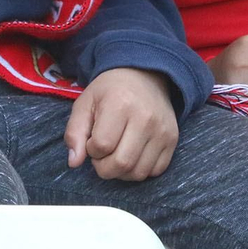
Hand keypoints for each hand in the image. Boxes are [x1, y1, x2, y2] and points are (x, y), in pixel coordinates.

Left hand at [64, 68, 178, 180]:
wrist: (144, 75)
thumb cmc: (110, 91)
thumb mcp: (85, 103)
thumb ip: (74, 133)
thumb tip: (74, 163)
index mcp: (120, 104)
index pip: (101, 145)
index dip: (91, 149)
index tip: (92, 140)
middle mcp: (145, 118)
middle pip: (121, 164)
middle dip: (104, 167)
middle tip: (102, 154)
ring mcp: (162, 130)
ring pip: (138, 173)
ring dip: (122, 172)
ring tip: (117, 154)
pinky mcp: (173, 139)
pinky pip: (156, 171)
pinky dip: (140, 170)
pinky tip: (133, 155)